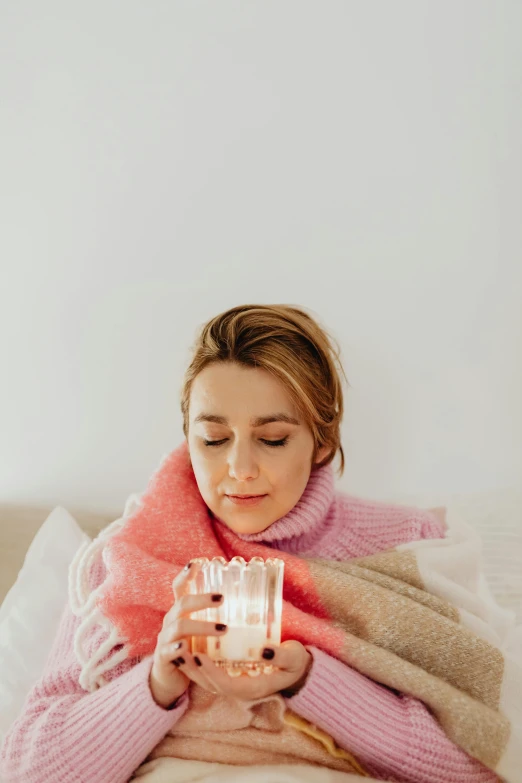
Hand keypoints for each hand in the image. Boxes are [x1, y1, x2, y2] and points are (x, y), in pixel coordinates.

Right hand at [149, 565, 228, 708]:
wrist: (170, 677)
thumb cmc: (192, 649)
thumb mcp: (202, 631)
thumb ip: (216, 619)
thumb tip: (252, 608)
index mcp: (179, 612)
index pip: (179, 588)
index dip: (186, 574)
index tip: (197, 562)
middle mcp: (170, 621)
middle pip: (182, 603)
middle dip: (202, 599)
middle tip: (222, 598)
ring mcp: (165, 639)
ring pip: (180, 626)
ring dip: (202, 626)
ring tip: (223, 629)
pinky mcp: (163, 658)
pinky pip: (169, 650)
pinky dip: (177, 648)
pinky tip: (187, 648)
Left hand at [171, 638, 312, 701]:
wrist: (299, 669)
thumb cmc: (296, 662)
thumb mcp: (292, 658)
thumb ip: (279, 656)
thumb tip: (263, 650)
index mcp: (253, 687)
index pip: (226, 684)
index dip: (211, 671)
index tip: (199, 655)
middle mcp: (240, 689)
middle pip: (210, 684)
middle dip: (194, 670)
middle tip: (180, 651)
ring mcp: (235, 683)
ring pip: (207, 680)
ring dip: (191, 668)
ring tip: (178, 650)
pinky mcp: (233, 675)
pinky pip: (210, 673)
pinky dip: (197, 664)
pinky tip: (188, 649)